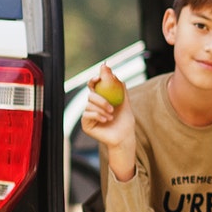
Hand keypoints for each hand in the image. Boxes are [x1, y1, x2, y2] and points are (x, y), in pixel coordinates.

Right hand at [80, 67, 136, 181]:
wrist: (124, 137)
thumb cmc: (125, 121)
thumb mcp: (125, 102)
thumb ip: (120, 89)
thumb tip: (115, 74)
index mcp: (101, 98)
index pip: (93, 86)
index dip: (94, 80)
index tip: (99, 78)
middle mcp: (93, 105)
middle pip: (90, 95)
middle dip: (101, 99)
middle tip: (112, 107)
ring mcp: (88, 115)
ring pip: (89, 105)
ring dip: (101, 110)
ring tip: (111, 116)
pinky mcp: (86, 124)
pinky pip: (87, 115)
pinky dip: (97, 116)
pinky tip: (106, 120)